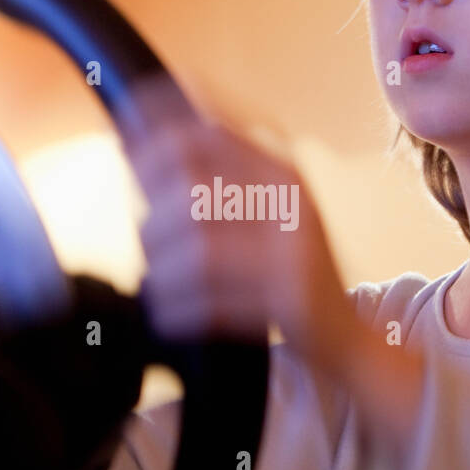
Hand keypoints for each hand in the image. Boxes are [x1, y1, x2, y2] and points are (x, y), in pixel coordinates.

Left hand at [121, 74, 357, 380]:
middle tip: (146, 240)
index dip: (159, 135)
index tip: (125, 143)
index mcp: (282, 173)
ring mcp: (294, 252)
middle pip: (196, 195)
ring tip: (157, 282)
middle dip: (154, 220)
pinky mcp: (291, 299)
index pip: (212, 133)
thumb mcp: (262, 211)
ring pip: (201, 250)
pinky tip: (169, 313)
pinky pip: (215, 300)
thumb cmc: (287, 270)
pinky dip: (181, 308)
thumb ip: (211, 179)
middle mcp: (292, 204)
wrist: (344, 335)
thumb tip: (133, 144)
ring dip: (164, 269)